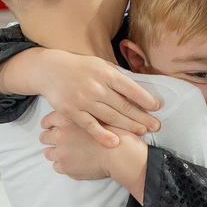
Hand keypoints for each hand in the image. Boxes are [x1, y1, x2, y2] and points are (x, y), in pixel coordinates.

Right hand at [32, 51, 160, 145]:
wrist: (50, 69)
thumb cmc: (80, 67)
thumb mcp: (99, 64)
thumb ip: (116, 76)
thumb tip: (137, 89)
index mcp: (106, 73)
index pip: (130, 88)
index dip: (145, 99)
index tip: (156, 107)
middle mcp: (96, 87)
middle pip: (123, 106)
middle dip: (142, 117)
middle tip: (156, 126)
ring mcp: (83, 100)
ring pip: (110, 117)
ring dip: (128, 126)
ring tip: (142, 133)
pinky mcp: (71, 112)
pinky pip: (90, 126)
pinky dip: (103, 135)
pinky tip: (115, 142)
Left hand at [39, 112, 114, 179]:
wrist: (120, 154)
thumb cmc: (115, 133)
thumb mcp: (99, 116)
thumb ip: (84, 116)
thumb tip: (80, 117)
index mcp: (68, 119)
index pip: (48, 120)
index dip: (48, 124)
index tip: (49, 127)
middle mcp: (60, 134)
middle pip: (44, 137)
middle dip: (49, 139)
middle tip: (58, 142)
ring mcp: (61, 152)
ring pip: (49, 153)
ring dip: (55, 153)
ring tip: (66, 154)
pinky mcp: (65, 167)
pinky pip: (57, 167)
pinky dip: (63, 165)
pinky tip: (73, 163)